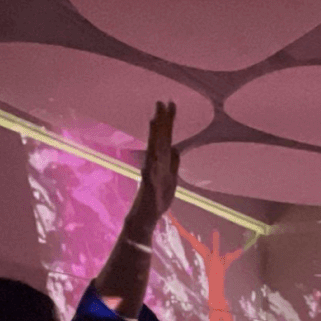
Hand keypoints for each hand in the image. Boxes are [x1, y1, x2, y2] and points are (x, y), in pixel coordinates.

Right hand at [141, 100, 179, 216]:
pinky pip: (150, 173)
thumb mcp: (171, 179)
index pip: (166, 138)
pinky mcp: (148, 186)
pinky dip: (151, 163)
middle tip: (162, 102)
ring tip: (155, 120)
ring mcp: (150, 174)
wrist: (145, 219)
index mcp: (161, 162)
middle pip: (159, 139)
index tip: (171, 104)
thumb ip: (173, 164)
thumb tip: (176, 148)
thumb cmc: (157, 201)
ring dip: (154, 136)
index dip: (168, 122)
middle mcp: (154, 164)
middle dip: (162, 121)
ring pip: (153, 151)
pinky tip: (152, 153)